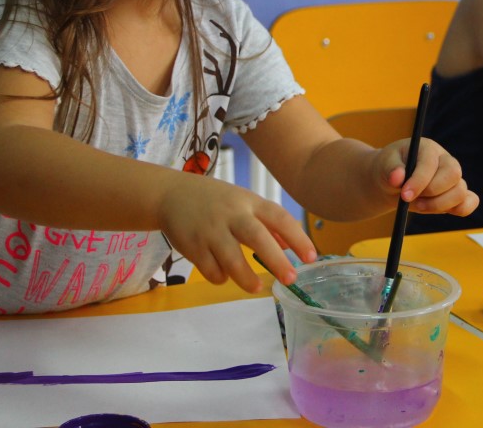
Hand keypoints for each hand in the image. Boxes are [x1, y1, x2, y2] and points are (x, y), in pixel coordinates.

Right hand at [156, 178, 316, 292]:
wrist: (171, 194)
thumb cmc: (215, 200)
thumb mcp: (243, 202)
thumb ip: (267, 222)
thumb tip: (290, 245)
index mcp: (249, 202)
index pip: (279, 218)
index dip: (298, 238)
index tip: (311, 257)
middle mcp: (231, 214)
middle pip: (257, 237)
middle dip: (276, 260)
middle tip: (290, 279)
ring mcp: (210, 230)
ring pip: (231, 258)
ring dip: (246, 277)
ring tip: (256, 288)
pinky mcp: (192, 246)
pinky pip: (211, 269)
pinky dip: (220, 276)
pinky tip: (223, 274)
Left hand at [377, 137, 478, 216]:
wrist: (392, 182)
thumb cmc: (390, 169)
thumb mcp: (384, 165)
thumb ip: (391, 169)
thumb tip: (397, 178)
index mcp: (428, 148)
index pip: (431, 163)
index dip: (419, 181)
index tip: (405, 195)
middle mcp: (445, 161)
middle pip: (453, 175)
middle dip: (432, 192)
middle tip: (410, 201)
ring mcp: (454, 178)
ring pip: (460, 192)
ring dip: (439, 204)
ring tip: (418, 206)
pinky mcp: (456, 194)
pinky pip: (470, 201)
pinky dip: (461, 209)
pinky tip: (440, 210)